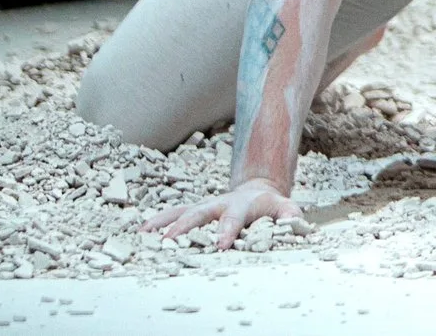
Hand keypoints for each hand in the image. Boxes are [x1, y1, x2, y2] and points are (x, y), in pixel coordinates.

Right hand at [145, 179, 301, 249]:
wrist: (257, 190)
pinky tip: (141, 232)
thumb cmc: (270, 205)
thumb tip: (294, 223)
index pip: (233, 219)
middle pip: (200, 214)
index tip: (219, 245)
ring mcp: (204, 205)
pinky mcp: (193, 208)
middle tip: (171, 242)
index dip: (227, 230)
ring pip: (182, 212)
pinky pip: (173, 213)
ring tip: (146, 236)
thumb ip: (289, 215)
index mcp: (241, 206)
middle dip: (186, 227)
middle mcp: (219, 204)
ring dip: (164, 224)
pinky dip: (157, 222)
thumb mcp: (284, 207)